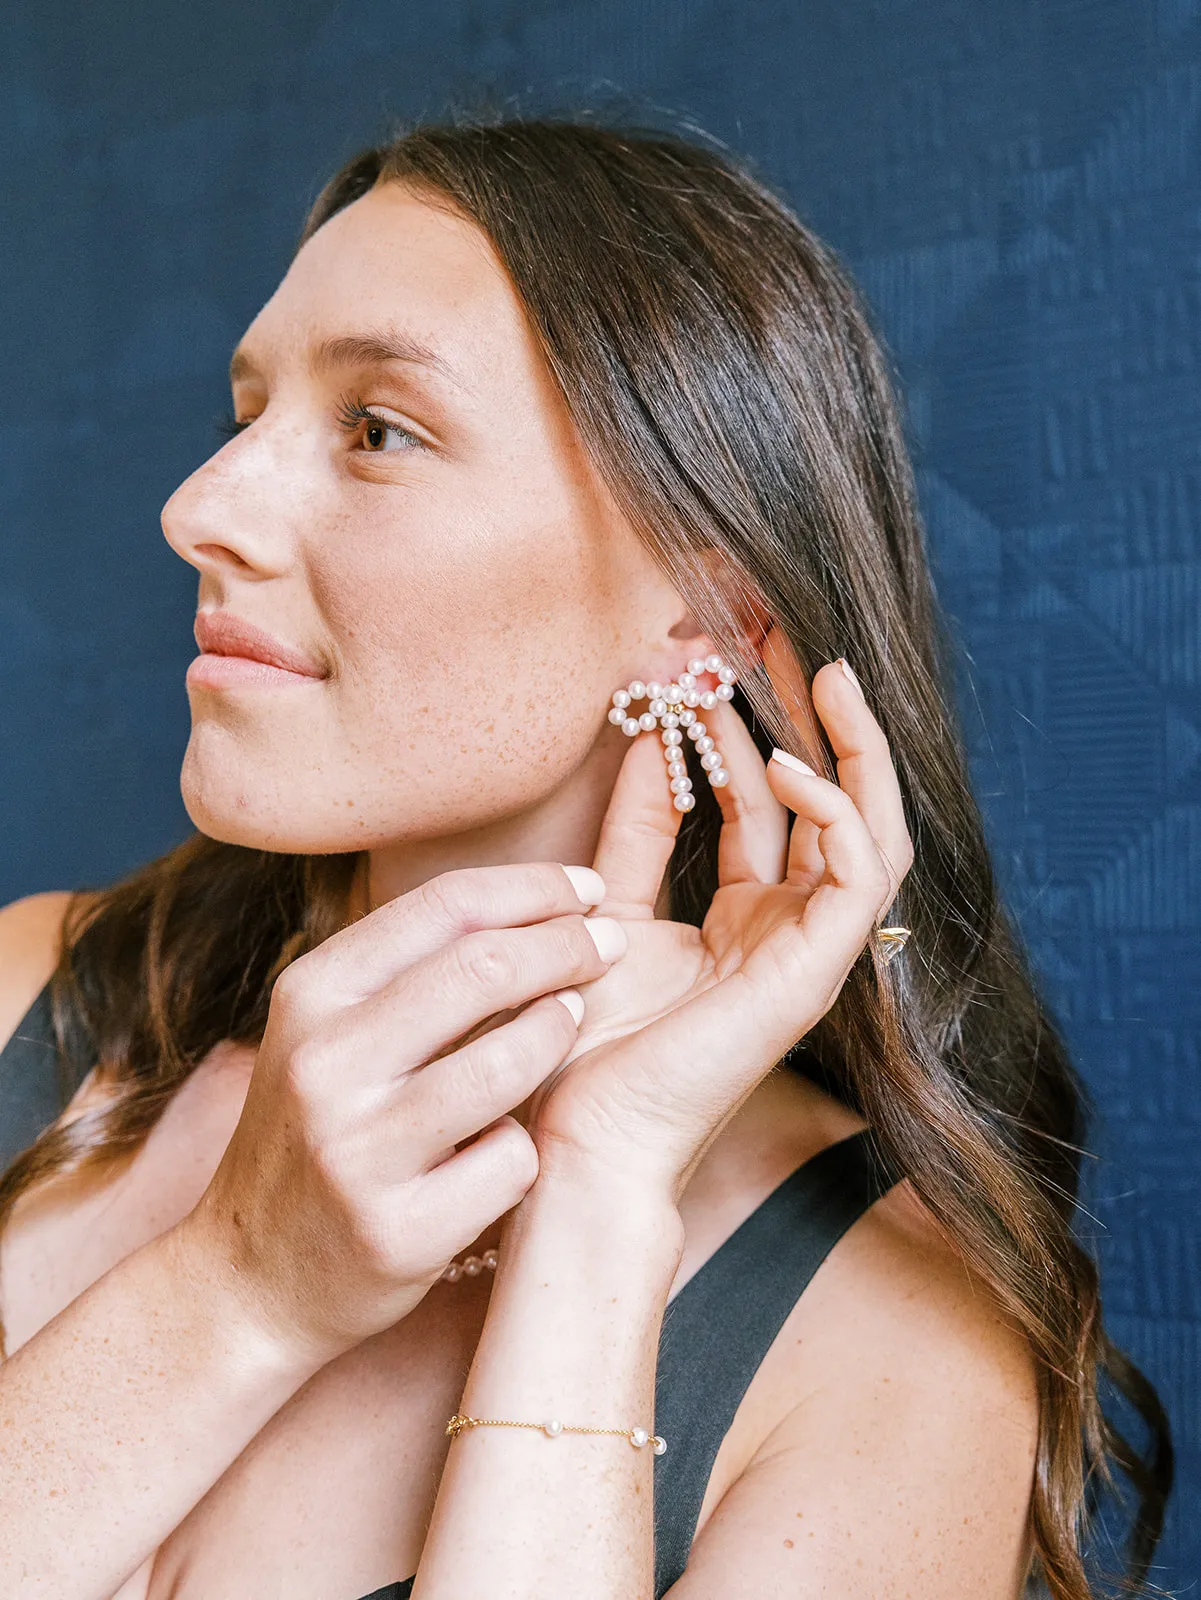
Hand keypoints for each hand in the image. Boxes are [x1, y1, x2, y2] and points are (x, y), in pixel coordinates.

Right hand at [179, 861, 629, 1366]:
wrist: (247, 1279)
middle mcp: (326, 1065)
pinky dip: (528, 1144)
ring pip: (509, 1062)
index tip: (591, 888)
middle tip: (613, 945)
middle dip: (569, 945)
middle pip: (485, 968)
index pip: (444, 905)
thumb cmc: (315, 1132)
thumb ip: (407, 970)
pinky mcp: (397, 1231)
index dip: (535, 887)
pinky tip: (513, 1143)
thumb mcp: (327, 1032)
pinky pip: (510, 1160)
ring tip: (573, 1021)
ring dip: (560, 1031)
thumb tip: (531, 901)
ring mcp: (358, 1152)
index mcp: (310, 996)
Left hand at [524, 646, 913, 1200]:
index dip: (742, 729)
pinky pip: (859, 876)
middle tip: (778, 635)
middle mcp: (786, 929)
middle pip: (822, 802)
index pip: (764, 803)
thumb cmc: (587, 1041)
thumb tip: (652, 735)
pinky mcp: (817, 974)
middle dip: (807, 716)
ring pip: (868, 829)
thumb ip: (638, 827)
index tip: (703, 659)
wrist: (584, 1137)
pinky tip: (791, 760)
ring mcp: (808, 952)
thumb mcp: (609, 903)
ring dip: (850, 747)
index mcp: (744, 920)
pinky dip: (836, 812)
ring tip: (821, 669)